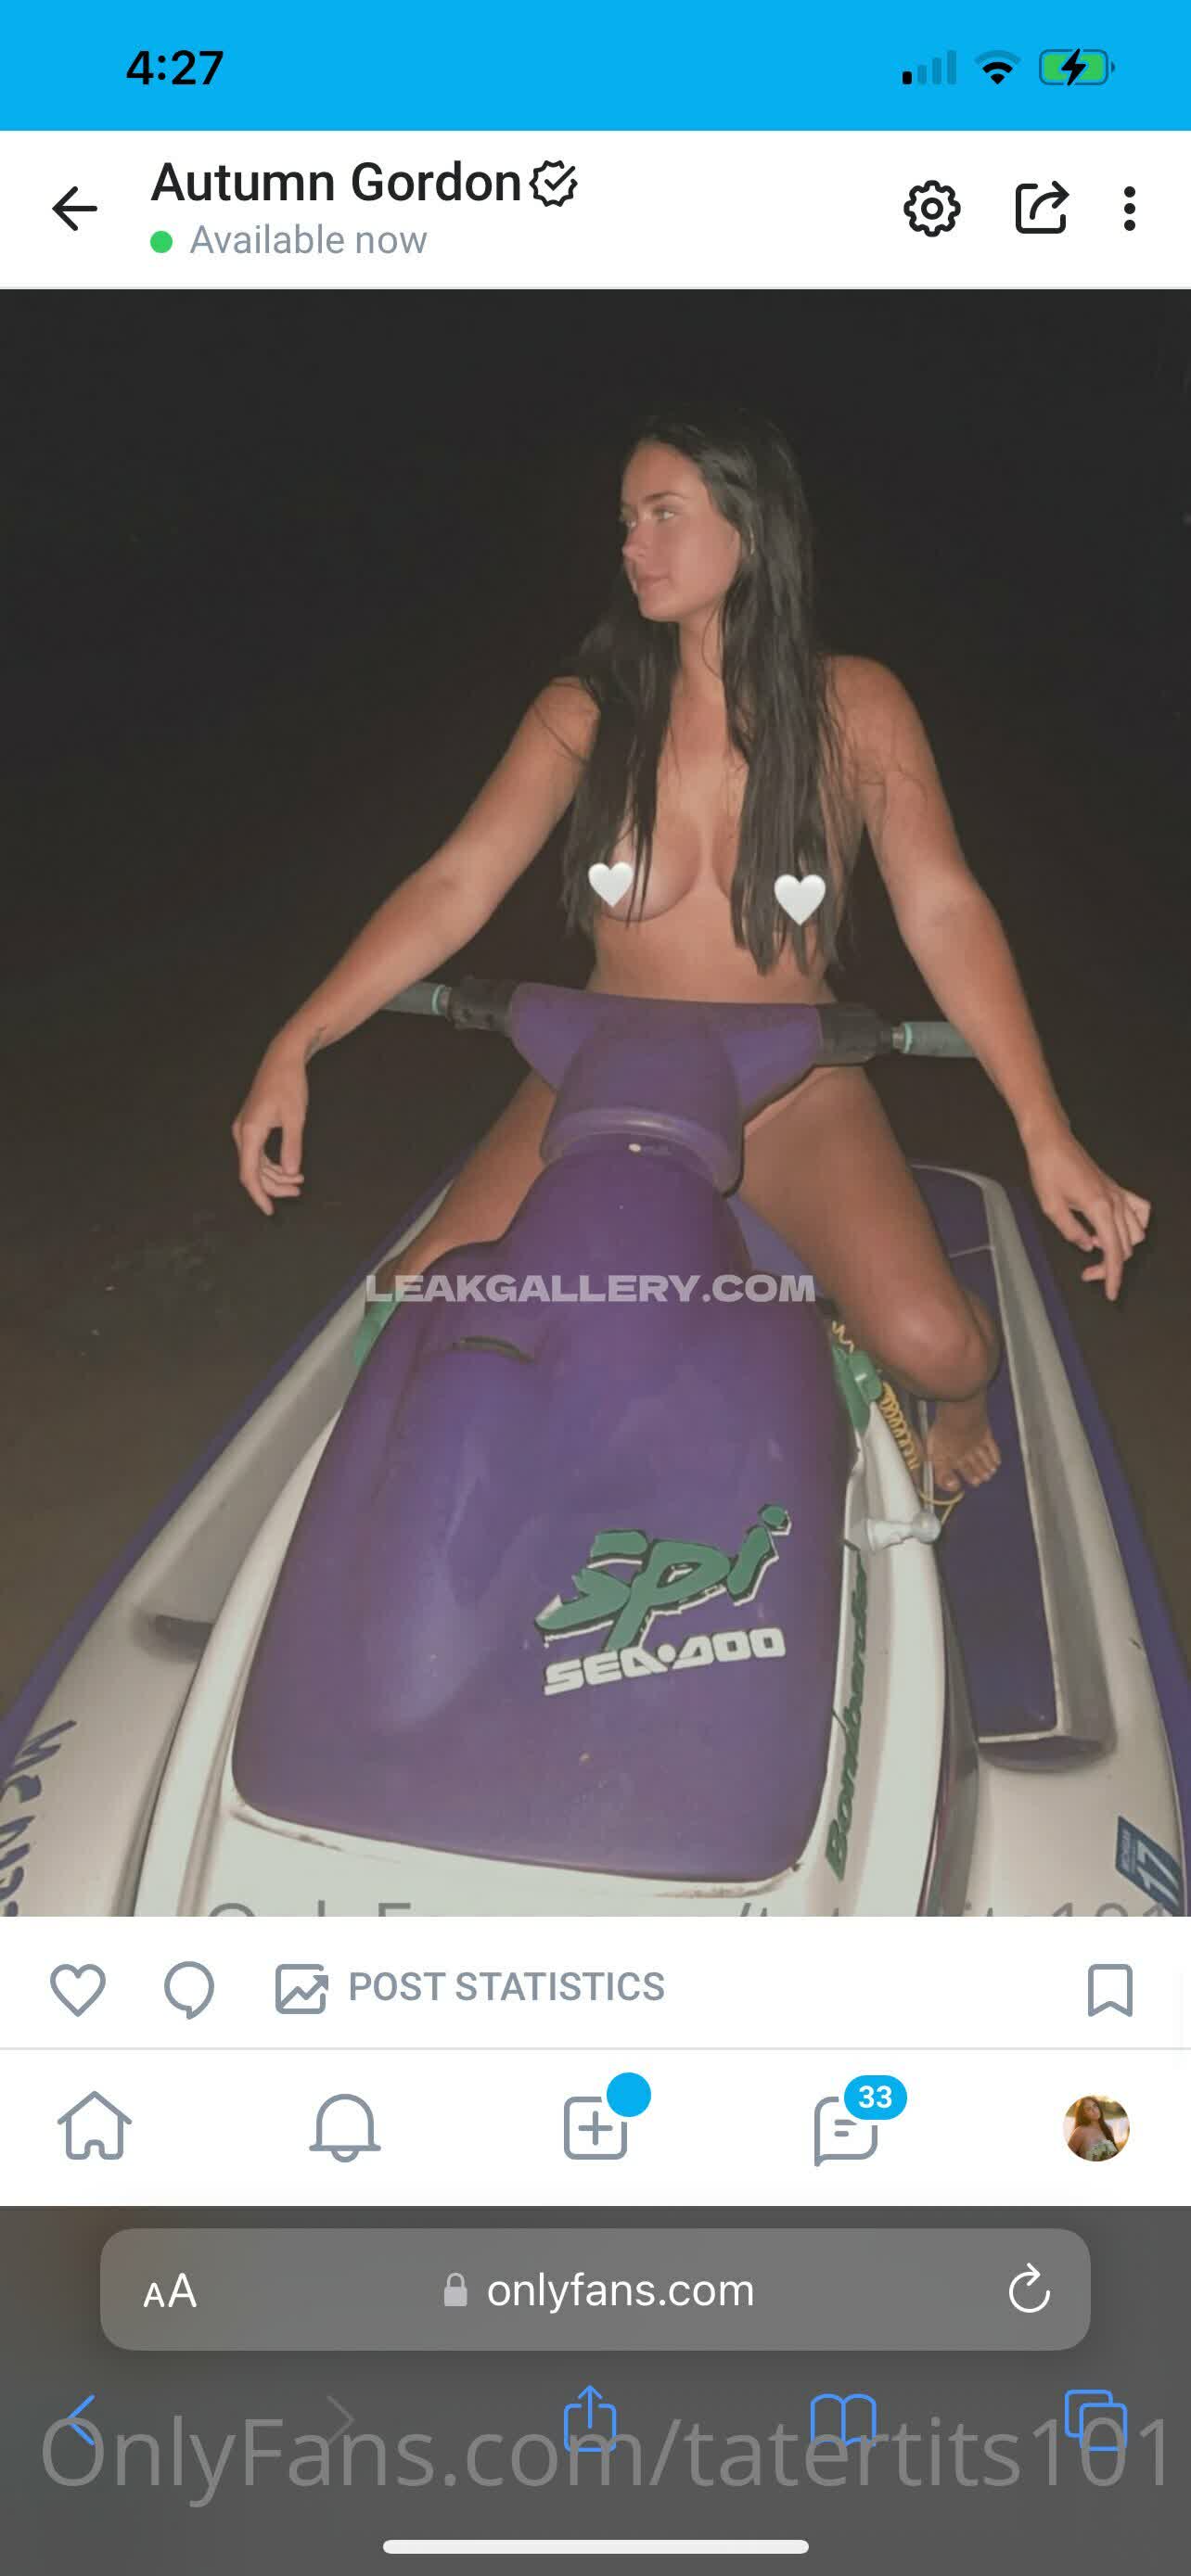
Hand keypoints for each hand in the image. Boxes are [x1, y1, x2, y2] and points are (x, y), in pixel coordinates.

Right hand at [231, 1041, 308, 1215]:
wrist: (283, 1059)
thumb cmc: (289, 1084)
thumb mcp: (296, 1117)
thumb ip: (292, 1146)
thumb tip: (290, 1172)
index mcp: (250, 1132)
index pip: (250, 1174)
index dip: (259, 1195)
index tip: (269, 1211)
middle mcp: (242, 1133)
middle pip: (253, 1172)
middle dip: (274, 1186)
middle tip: (297, 1192)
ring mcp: (245, 1129)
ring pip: (257, 1164)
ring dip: (275, 1176)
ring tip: (299, 1182)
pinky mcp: (252, 1126)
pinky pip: (259, 1153)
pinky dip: (274, 1164)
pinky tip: (290, 1168)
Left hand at [1025, 1126, 1149, 1301]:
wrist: (1052, 1142)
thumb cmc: (1047, 1172)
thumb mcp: (1051, 1207)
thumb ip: (1072, 1232)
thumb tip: (1089, 1247)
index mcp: (1099, 1209)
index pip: (1114, 1251)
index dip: (1113, 1276)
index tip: (1111, 1294)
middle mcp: (1116, 1203)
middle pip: (1126, 1246)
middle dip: (1110, 1265)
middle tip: (1087, 1272)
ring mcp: (1119, 1195)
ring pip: (1136, 1232)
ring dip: (1121, 1247)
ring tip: (1096, 1247)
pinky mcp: (1117, 1189)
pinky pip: (1140, 1210)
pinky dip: (1135, 1226)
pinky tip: (1117, 1231)